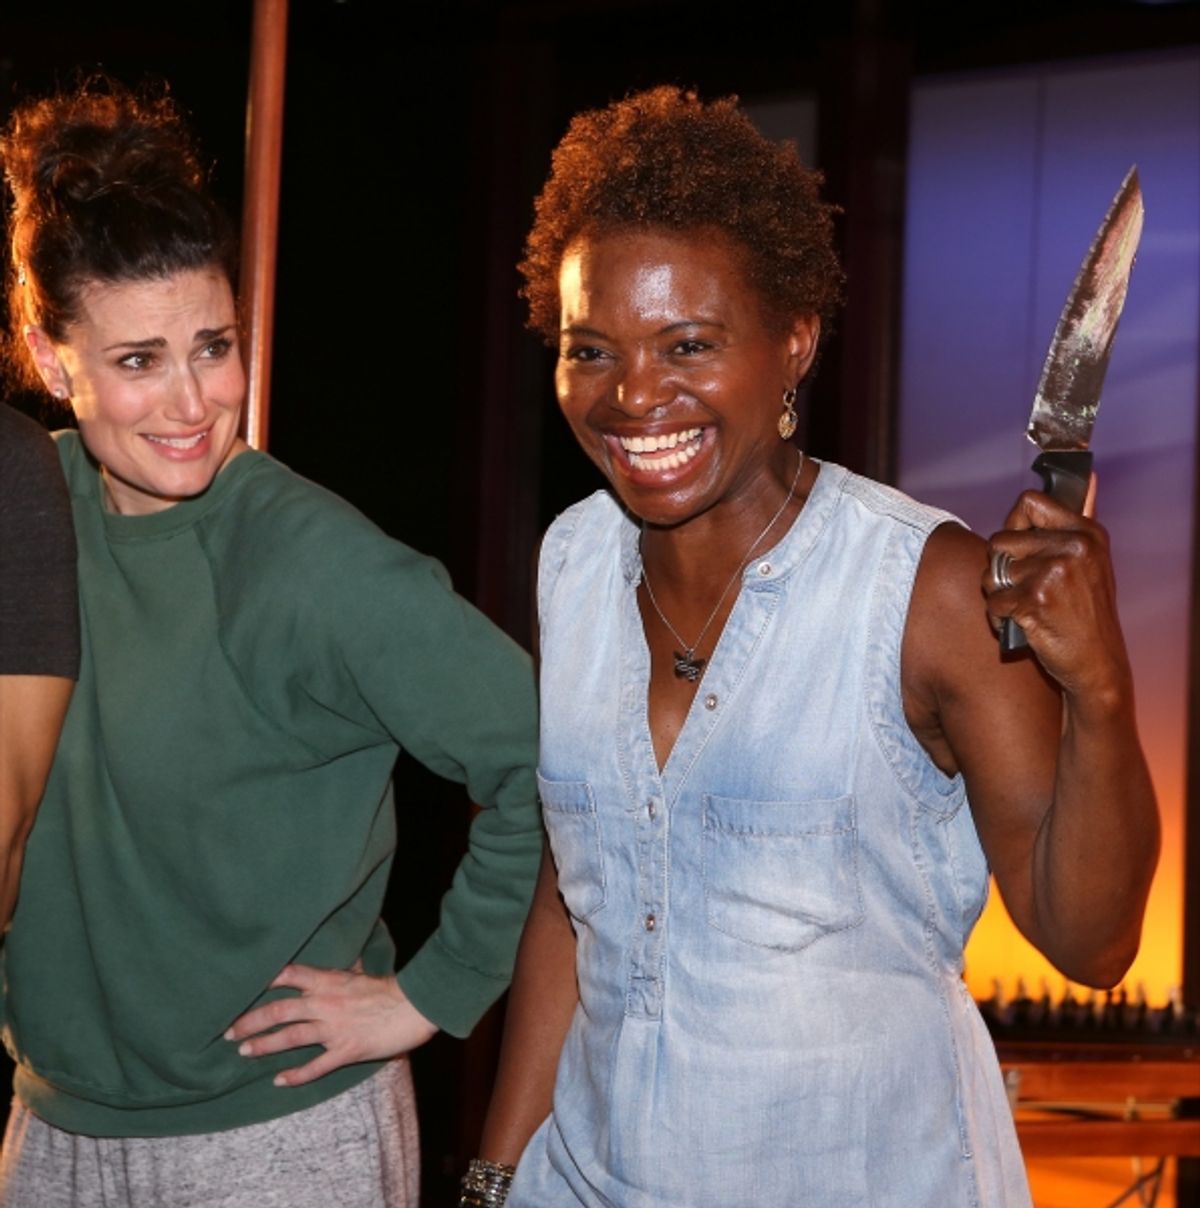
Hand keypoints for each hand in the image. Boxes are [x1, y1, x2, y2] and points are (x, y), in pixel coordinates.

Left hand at [225, 961, 438, 1086]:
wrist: (413, 1007)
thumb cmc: (388, 988)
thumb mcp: (360, 973)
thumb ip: (341, 971)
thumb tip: (334, 962)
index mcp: (329, 981)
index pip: (289, 975)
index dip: (264, 980)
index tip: (241, 986)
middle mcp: (325, 1003)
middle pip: (279, 1011)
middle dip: (251, 1021)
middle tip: (229, 1031)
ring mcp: (334, 1029)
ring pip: (290, 1037)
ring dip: (264, 1045)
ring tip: (244, 1051)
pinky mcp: (346, 1051)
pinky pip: (315, 1066)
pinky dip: (296, 1075)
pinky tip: (279, 1080)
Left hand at [983, 479, 1130, 700]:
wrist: (1097, 663)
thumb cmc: (1085, 611)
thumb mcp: (1091, 559)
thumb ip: (1080, 517)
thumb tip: (1088, 474)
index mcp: (1086, 532)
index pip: (1028, 502)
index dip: (1014, 525)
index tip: (1023, 548)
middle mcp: (1073, 547)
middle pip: (1000, 541)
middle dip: (1002, 569)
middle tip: (1027, 590)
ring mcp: (1054, 573)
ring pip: (992, 573)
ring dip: (999, 596)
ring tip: (1029, 609)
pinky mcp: (1035, 600)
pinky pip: (993, 602)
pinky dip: (1000, 619)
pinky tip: (1024, 626)